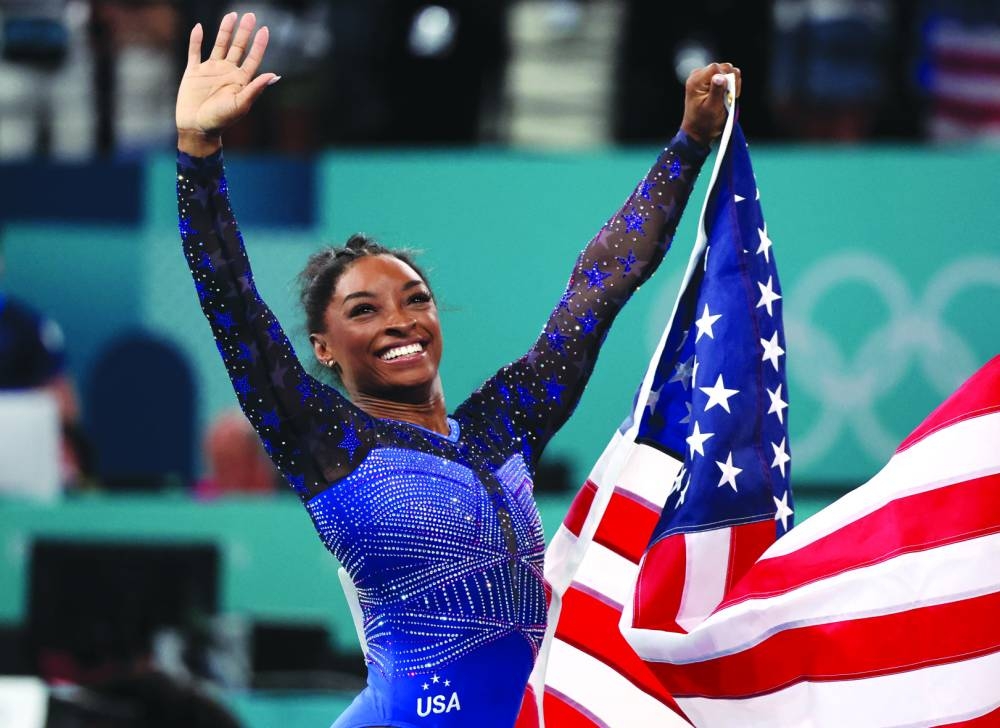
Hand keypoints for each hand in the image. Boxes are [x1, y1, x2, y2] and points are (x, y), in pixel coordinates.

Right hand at [175, 12, 276, 154]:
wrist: (197, 128)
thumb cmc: (221, 120)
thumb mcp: (241, 104)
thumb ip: (255, 88)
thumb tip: (274, 75)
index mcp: (240, 81)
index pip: (252, 58)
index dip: (259, 44)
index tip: (265, 29)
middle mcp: (227, 73)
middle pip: (237, 47)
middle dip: (244, 32)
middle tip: (250, 15)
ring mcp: (210, 71)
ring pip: (219, 45)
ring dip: (224, 31)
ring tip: (231, 16)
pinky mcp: (193, 72)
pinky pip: (194, 52)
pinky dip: (196, 40)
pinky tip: (199, 28)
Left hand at [680, 63, 741, 146]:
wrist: (698, 131)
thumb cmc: (704, 122)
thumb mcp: (712, 108)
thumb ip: (716, 91)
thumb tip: (720, 76)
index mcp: (696, 81)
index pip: (717, 68)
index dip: (727, 79)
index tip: (729, 93)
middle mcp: (699, 75)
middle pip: (724, 67)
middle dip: (731, 82)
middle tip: (728, 98)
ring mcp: (704, 77)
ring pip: (727, 71)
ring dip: (732, 84)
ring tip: (726, 99)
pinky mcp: (710, 80)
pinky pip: (726, 76)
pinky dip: (730, 86)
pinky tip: (726, 96)